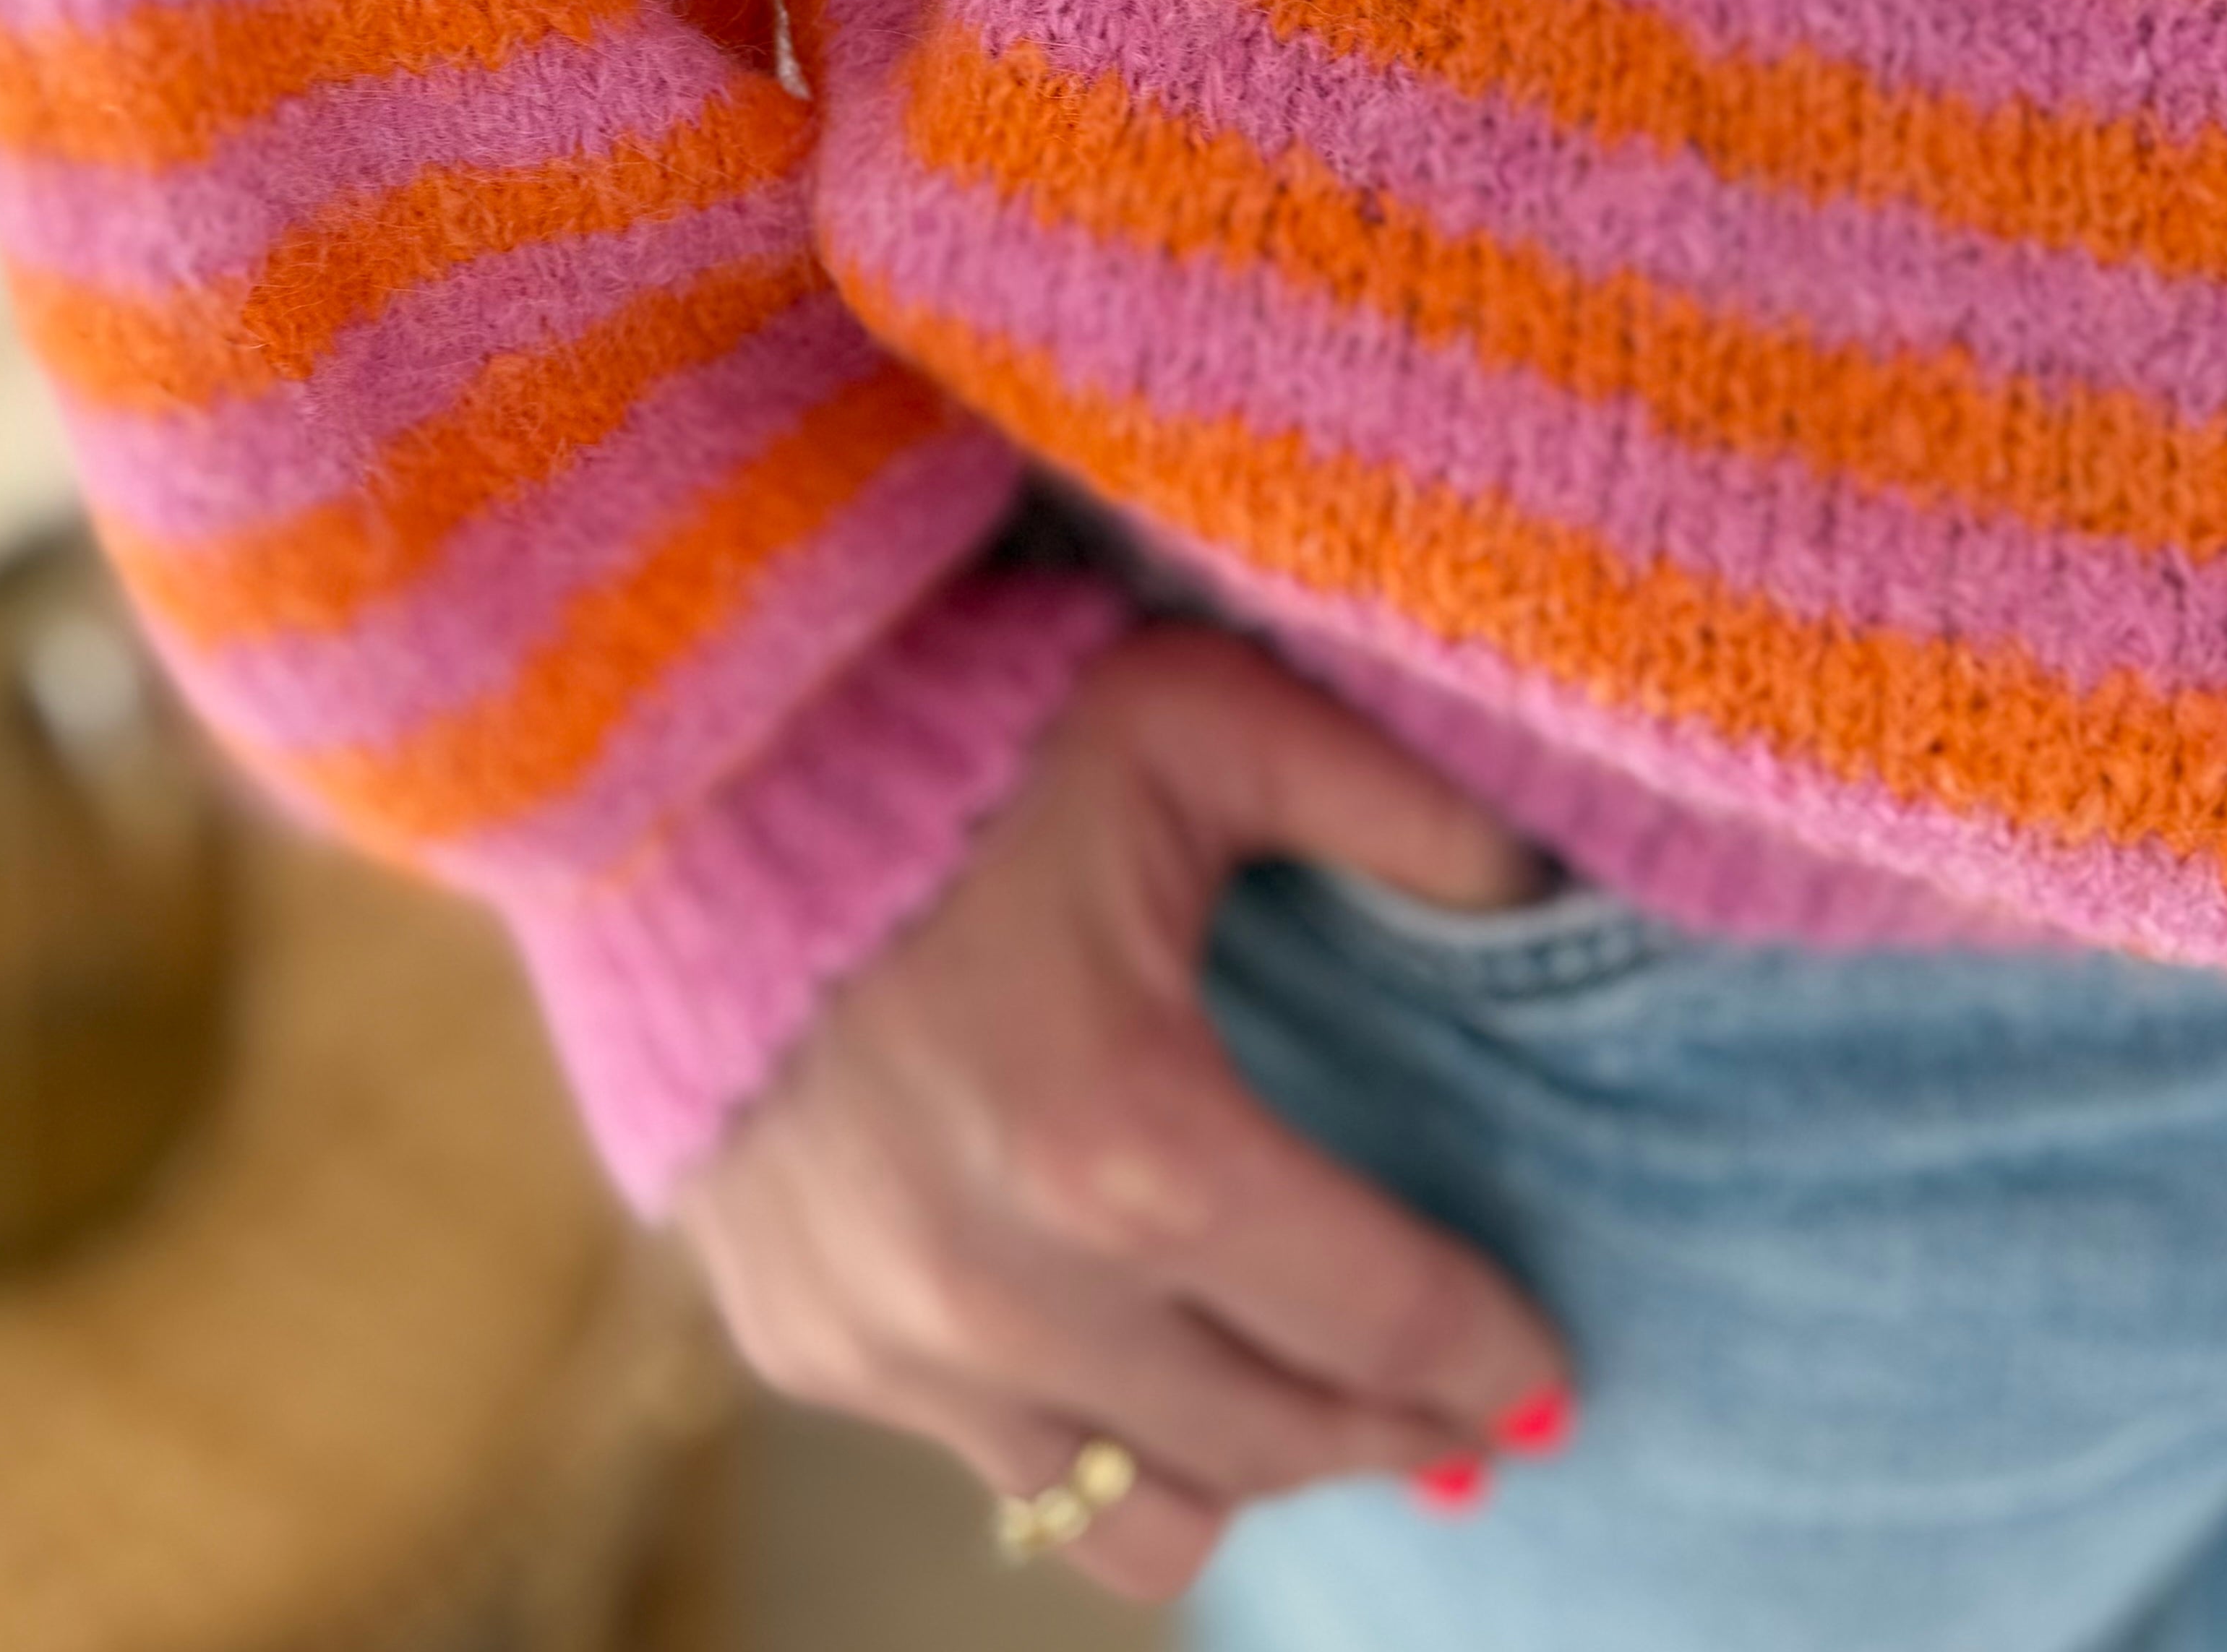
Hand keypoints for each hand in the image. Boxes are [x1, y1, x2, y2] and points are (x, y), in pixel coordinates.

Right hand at [676, 626, 1575, 1603]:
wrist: (677, 762)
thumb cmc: (958, 726)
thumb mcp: (1199, 718)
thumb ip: (1397, 803)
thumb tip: (1549, 890)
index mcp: (1128, 1139)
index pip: (1381, 1319)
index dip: (1493, 1358)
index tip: (1547, 1375)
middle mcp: (1004, 1284)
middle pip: (1278, 1440)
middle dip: (1396, 1429)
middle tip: (1463, 1407)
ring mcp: (887, 1331)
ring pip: (1136, 1508)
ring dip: (1251, 1471)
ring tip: (1310, 1412)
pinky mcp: (798, 1337)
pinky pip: (991, 1458)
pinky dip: (1085, 1424)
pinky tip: (1129, 1348)